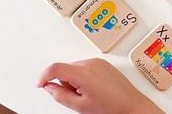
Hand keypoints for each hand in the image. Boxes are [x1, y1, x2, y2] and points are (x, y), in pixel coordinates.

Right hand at [37, 59, 163, 113]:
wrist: (130, 105)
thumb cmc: (110, 107)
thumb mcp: (80, 106)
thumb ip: (60, 95)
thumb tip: (49, 87)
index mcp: (83, 73)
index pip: (56, 68)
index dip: (44, 76)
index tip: (40, 83)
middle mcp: (91, 63)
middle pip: (65, 68)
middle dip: (65, 82)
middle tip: (77, 97)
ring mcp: (98, 62)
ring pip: (75, 68)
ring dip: (75, 79)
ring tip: (89, 94)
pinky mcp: (103, 63)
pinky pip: (85, 67)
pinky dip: (84, 77)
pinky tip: (94, 88)